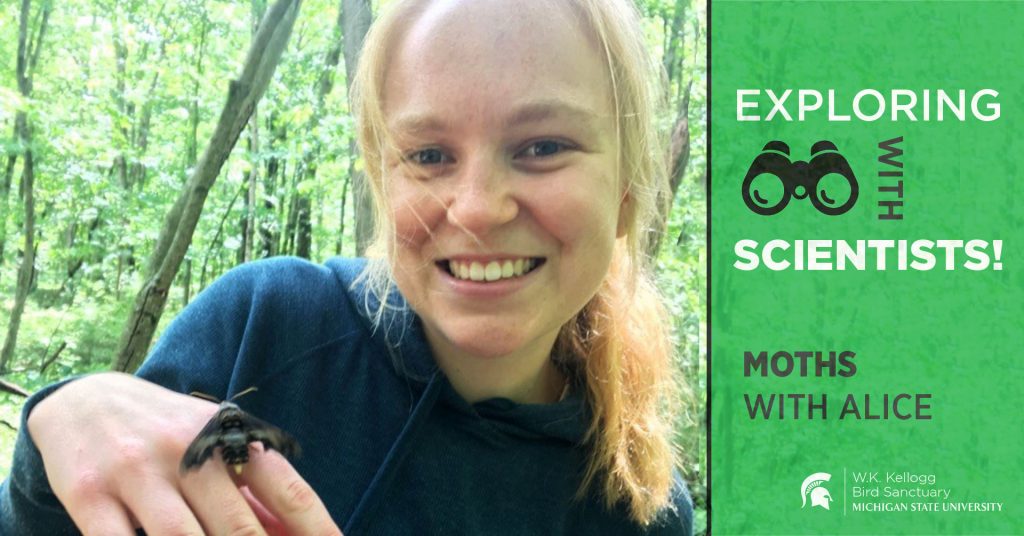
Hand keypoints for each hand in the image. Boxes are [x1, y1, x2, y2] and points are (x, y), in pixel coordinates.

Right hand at [27, 372, 341, 535]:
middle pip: (237, 525)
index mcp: (228, 435)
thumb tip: (298, 535)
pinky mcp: (88, 495)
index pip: (287, 489)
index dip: (317, 529)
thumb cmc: (167, 433)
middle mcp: (186, 448)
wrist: (82, 399)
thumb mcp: (215, 446)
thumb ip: (255, 493)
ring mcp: (136, 471)